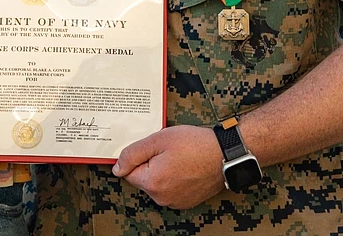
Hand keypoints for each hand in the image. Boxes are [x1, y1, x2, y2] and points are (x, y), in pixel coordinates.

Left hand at [111, 125, 225, 209]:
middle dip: (151, 163)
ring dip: (163, 170)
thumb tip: (117, 168)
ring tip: (179, 156)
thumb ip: (133, 153)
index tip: (153, 148)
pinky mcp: (186, 201)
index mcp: (153, 183)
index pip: (129, 172)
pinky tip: (186, 165)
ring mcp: (175, 201)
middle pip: (143, 178)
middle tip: (168, 149)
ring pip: (157, 183)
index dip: (139, 156)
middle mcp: (162, 197)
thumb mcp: (158, 140)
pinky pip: (171, 188)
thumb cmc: (195, 144)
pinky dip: (175, 177)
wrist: (225, 154)